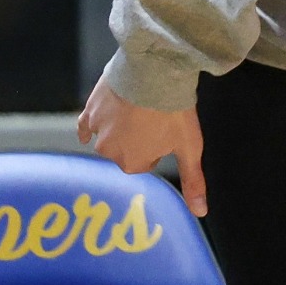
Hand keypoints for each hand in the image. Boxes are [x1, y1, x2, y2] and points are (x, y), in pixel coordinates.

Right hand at [78, 78, 207, 216]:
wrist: (156, 72)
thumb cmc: (174, 111)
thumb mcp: (190, 147)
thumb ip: (193, 180)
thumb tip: (200, 212)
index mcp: (132, 163)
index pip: (144, 163)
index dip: (157, 148)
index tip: (166, 134)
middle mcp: (110, 151)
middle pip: (124, 151)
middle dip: (137, 140)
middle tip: (154, 121)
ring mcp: (97, 130)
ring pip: (107, 138)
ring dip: (119, 129)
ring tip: (138, 112)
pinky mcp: (89, 110)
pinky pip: (85, 126)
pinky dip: (91, 126)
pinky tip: (94, 126)